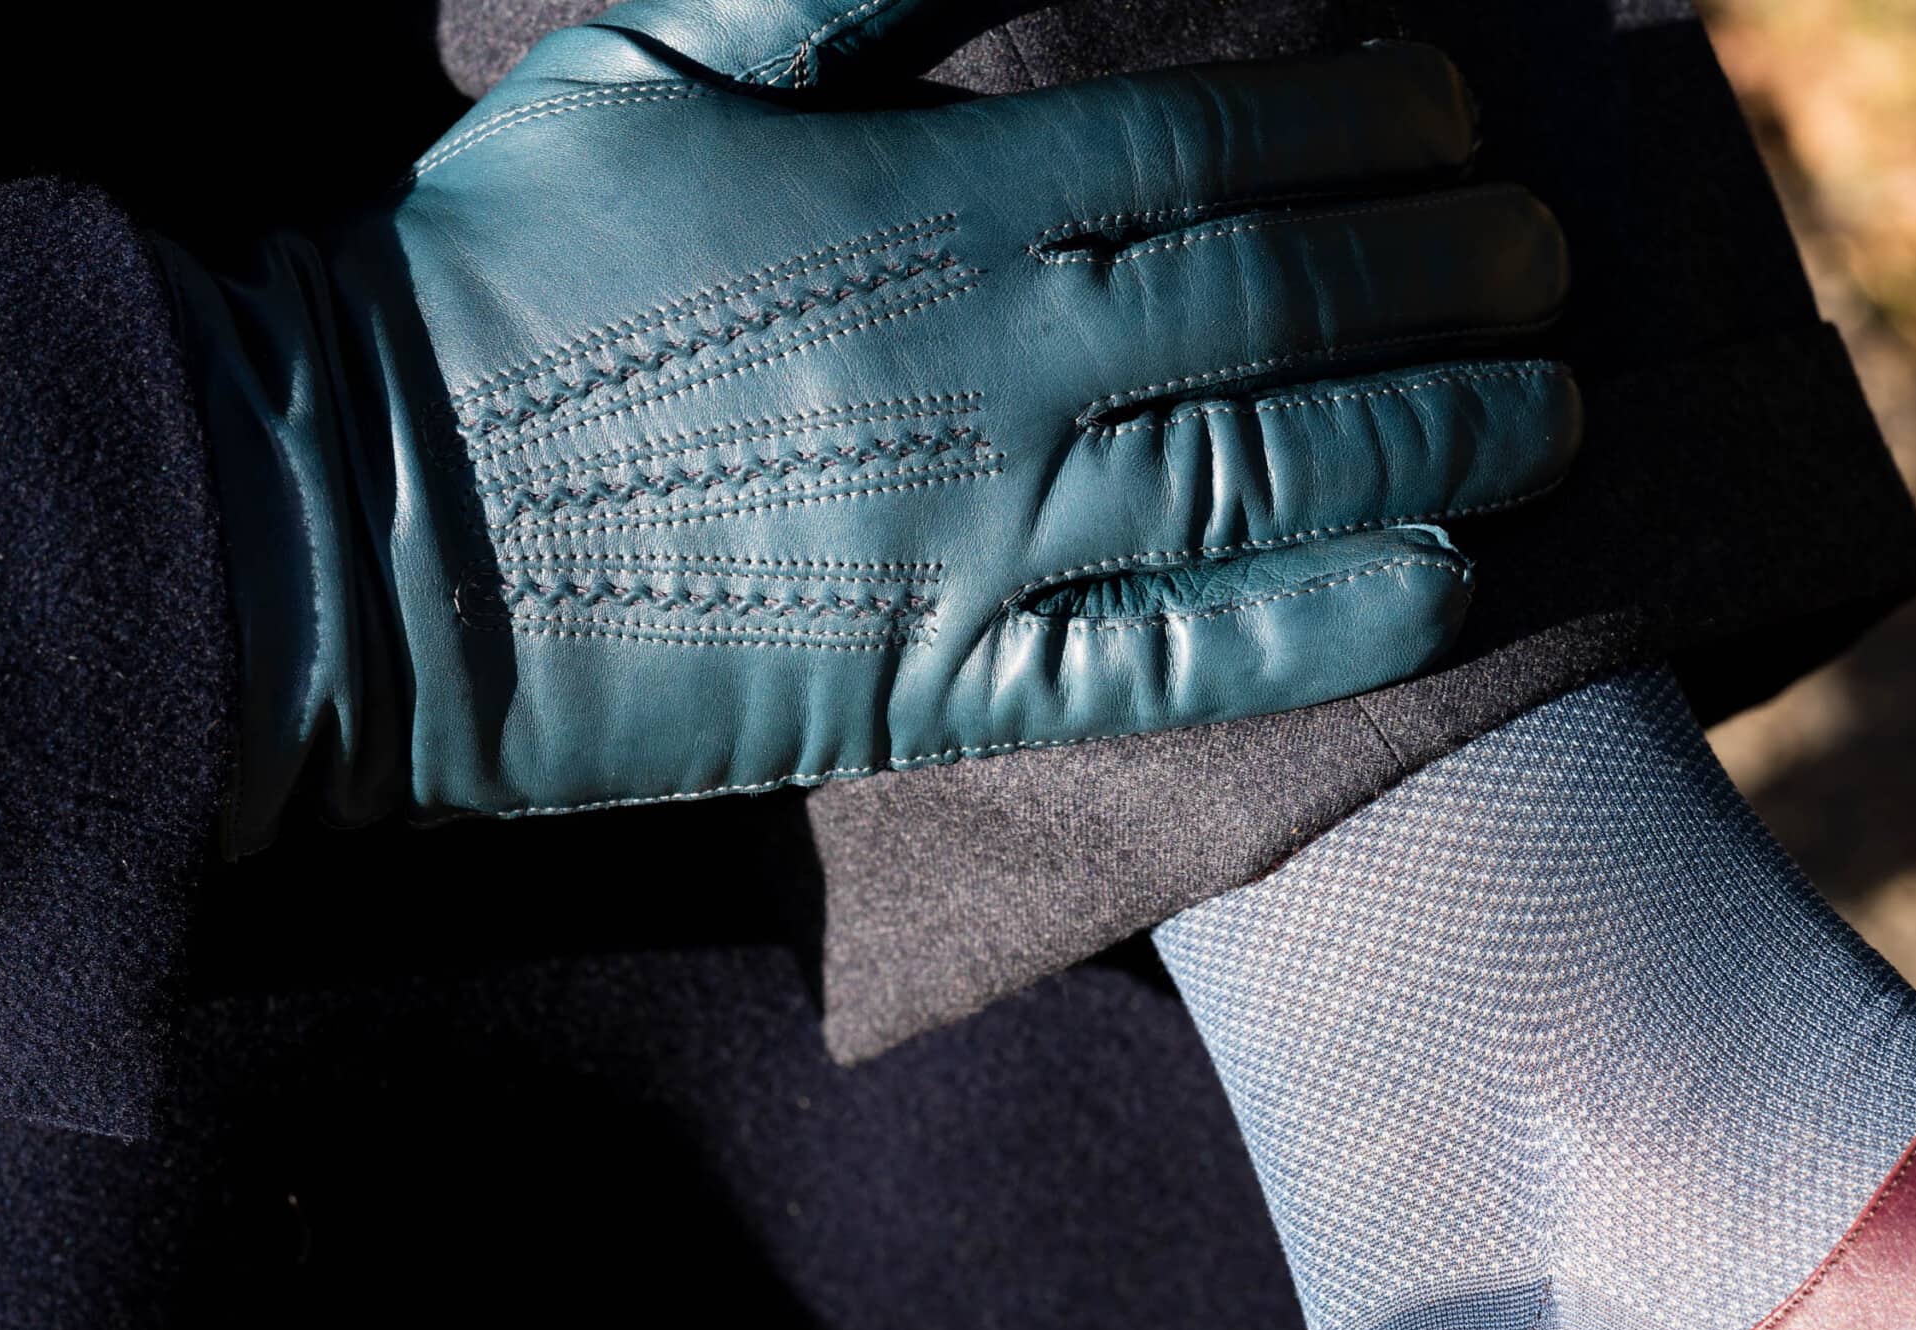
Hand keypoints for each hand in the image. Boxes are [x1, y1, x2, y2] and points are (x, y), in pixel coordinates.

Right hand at [161, 0, 1579, 845]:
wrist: (366, 532)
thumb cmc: (494, 280)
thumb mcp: (645, 58)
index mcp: (925, 195)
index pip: (1204, 143)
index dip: (1357, 128)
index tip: (1450, 125)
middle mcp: (992, 359)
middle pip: (1279, 301)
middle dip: (1442, 274)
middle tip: (1541, 264)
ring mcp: (985, 531)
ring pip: (1270, 473)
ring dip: (1437, 436)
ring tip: (1549, 412)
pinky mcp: (953, 681)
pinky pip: (1177, 659)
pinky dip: (1319, 623)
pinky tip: (1439, 586)